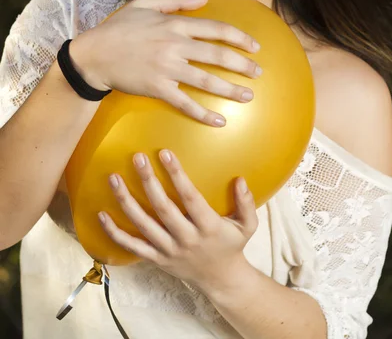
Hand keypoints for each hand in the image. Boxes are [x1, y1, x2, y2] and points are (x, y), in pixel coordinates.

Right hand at [70, 0, 261, 126]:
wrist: (93, 55)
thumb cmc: (118, 28)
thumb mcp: (144, 3)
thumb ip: (176, 0)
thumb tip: (205, 0)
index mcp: (175, 24)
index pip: (216, 29)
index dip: (239, 37)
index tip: (255, 46)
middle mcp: (175, 45)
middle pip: (217, 55)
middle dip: (243, 64)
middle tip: (259, 73)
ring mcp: (167, 68)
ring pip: (206, 80)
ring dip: (230, 89)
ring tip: (248, 96)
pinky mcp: (157, 88)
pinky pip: (185, 103)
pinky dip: (203, 114)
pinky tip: (219, 121)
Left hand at [98, 150, 257, 291]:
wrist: (221, 281)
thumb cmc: (232, 246)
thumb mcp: (248, 225)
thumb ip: (246, 202)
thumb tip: (240, 178)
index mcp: (208, 227)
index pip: (190, 197)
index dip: (177, 175)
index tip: (165, 153)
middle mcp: (186, 239)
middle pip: (163, 208)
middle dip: (148, 181)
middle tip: (137, 157)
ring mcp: (169, 251)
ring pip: (143, 225)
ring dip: (126, 201)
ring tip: (114, 179)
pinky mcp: (157, 260)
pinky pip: (132, 246)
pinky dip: (115, 233)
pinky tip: (101, 215)